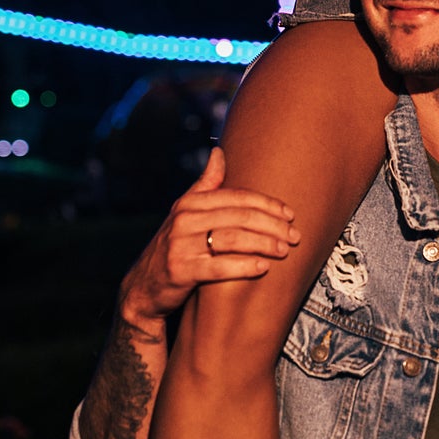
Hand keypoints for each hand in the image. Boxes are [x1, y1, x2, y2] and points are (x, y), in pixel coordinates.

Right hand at [116, 146, 298, 327]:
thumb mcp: (185, 212)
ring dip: (264, 244)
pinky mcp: (180, 271)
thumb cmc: (175, 246)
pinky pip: (219, 266)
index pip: (237, 197)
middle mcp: (184, 219)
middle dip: (272, 225)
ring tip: (284, 250)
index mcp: (190, 202)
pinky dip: (244, 266)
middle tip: (294, 235)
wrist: (144, 287)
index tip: (289, 214)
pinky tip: (263, 267)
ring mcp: (181, 245)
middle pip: (239, 216)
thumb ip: (205, 184)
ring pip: (233, 239)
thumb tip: (219, 151)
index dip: (267, 204)